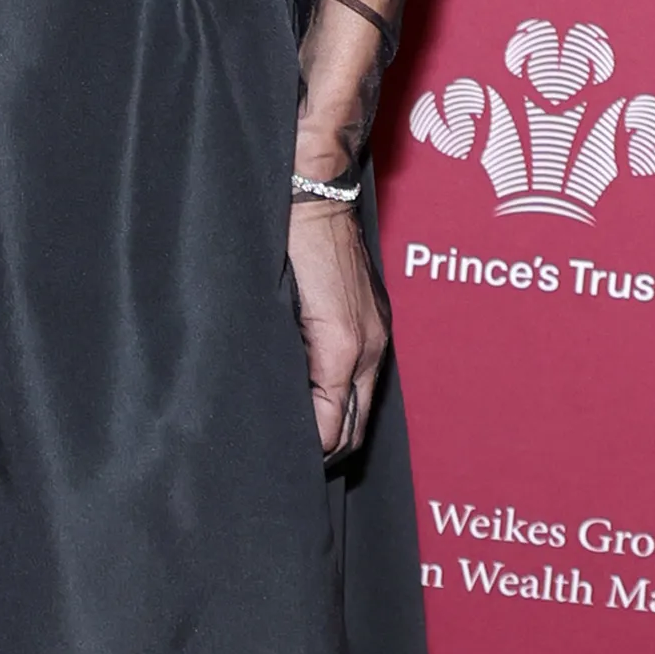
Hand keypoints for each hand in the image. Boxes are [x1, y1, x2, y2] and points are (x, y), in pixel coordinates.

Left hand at [287, 198, 389, 460]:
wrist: (315, 192)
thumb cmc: (286, 241)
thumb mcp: (276, 305)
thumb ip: (285, 357)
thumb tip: (282, 399)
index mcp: (342, 345)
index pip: (334, 424)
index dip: (312, 448)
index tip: (286, 461)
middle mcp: (369, 345)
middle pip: (357, 424)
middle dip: (331, 448)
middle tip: (294, 461)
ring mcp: (378, 332)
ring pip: (363, 400)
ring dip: (339, 423)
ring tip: (304, 437)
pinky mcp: (376, 319)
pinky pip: (366, 373)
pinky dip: (346, 393)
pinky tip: (320, 394)